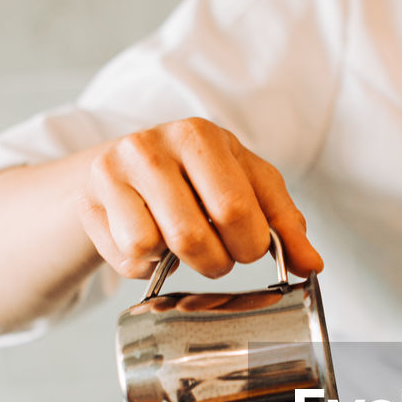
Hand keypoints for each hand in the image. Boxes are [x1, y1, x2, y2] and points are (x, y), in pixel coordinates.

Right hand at [76, 117, 322, 278]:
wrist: (131, 168)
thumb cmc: (201, 178)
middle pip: (192, 237)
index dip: (249, 245)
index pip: (234, 210)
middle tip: (218, 253)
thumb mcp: (251, 187)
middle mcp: (149, 146)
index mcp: (199, 135)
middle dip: (216, 262)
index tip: (248, 246)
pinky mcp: (89, 204)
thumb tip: (312, 265)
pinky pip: (125, 259)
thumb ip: (285, 225)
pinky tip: (151, 241)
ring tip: (180, 240)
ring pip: (151, 249)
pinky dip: (145, 265)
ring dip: (176, 262)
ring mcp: (111, 173)